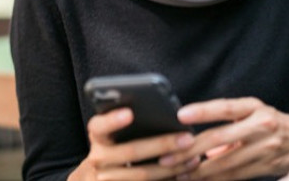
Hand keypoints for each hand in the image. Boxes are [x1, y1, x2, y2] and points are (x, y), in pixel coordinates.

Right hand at [69, 107, 200, 180]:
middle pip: (131, 151)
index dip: (113, 120)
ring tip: (193, 158)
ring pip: (143, 175)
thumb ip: (124, 124)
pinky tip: (184, 175)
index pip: (99, 125)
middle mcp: (97, 158)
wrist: (95, 180)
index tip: (129, 113)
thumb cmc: (112, 149)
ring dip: (172, 167)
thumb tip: (162, 113)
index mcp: (97, 137)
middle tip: (187, 138)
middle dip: (162, 144)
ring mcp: (105, 179)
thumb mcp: (111, 136)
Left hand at [174, 98, 288, 180]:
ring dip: (198, 170)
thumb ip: (228, 127)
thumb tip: (201, 144)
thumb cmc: (275, 123)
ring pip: (225, 162)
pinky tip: (199, 180)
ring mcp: (267, 148)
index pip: (225, 108)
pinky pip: (236, 176)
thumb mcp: (253, 115)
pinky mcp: (269, 167)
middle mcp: (261, 125)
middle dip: (189, 150)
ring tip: (176, 172)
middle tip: (167, 155)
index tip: (180, 115)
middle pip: (219, 138)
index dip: (202, 111)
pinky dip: (216, 179)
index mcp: (255, 107)